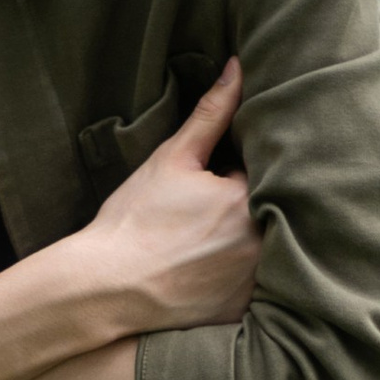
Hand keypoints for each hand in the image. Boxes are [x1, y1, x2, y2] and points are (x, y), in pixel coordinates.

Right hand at [72, 61, 260, 333]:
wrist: (104, 289)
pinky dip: (246, 277)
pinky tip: (213, 273)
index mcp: (248, 198)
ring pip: (270, 249)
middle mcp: (261, 242)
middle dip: (255, 204)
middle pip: (275, 210)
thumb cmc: (133, 222)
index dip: (247, 169)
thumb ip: (211, 113)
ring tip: (212, 242)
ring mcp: (256, 282)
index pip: (271, 169)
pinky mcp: (245, 311)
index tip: (223, 176)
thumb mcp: (171, 159)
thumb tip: (238, 68)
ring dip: (254, 241)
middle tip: (213, 213)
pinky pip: (261, 289)